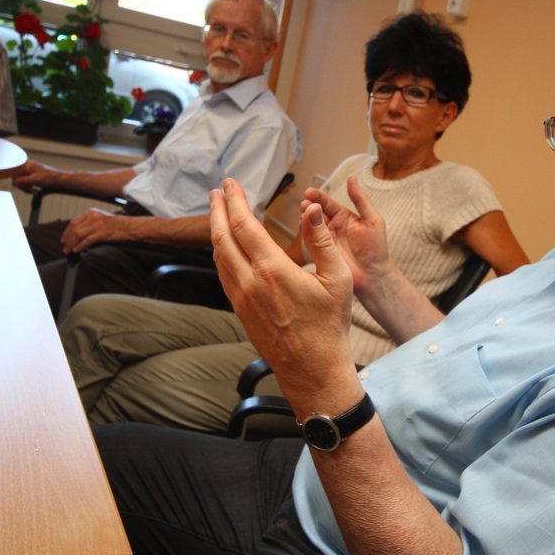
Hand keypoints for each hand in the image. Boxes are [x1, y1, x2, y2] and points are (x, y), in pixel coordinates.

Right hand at [11, 160, 59, 193]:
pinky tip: (36, 191)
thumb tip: (13, 183)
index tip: (23, 188)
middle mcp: (29, 167)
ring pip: (23, 182)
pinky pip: (28, 183)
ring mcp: (32, 172)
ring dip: (27, 188)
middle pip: (18, 178)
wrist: (62, 181)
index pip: (15, 174)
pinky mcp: (36, 177)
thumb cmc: (51, 179)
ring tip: (35, 191)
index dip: (17, 182)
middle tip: (32, 191)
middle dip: (24, 186)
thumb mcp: (34, 180)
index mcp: (28, 165)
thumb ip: (22, 181)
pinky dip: (31, 188)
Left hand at [60, 208, 129, 252]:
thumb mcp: (102, 218)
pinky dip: (80, 246)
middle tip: (64, 246)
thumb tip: (80, 232)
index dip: (67, 231)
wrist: (132, 226)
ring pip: (79, 235)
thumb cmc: (120, 224)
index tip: (64, 238)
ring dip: (71, 244)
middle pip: (74, 229)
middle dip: (67, 239)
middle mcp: (93, 217)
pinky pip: (87, 240)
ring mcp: (98, 225)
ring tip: (68, 250)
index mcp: (92, 212)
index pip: (74, 222)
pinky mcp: (103, 233)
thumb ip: (91, 222)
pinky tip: (77, 250)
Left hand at [211, 178, 354, 393]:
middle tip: (218, 191)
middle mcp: (250, 282)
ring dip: (216, 230)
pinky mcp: (240, 310)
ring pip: (219, 256)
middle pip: (223, 237)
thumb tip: (310, 209)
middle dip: (217, 210)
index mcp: (273, 270)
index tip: (231, 185)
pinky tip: (226, 247)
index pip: (244, 225)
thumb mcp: (338, 279)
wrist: (312, 369)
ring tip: (217, 212)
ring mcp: (241, 298)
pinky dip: (221, 253)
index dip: (234, 201)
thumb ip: (321, 240)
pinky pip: (224, 274)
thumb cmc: (329, 325)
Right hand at [303, 175, 390, 294]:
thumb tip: (352, 177)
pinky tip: (303, 232)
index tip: (309, 192)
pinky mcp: (319, 254)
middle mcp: (331, 227)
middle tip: (304, 205)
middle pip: (315, 213)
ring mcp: (324, 241)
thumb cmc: (376, 249)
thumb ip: (361, 199)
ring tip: (303, 216)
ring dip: (304, 220)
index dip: (318, 197)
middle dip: (308, 207)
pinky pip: (309, 243)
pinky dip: (304, 236)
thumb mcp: (372, 219)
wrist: (374, 276)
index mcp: (343, 216)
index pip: (327, 203)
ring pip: (310, 227)